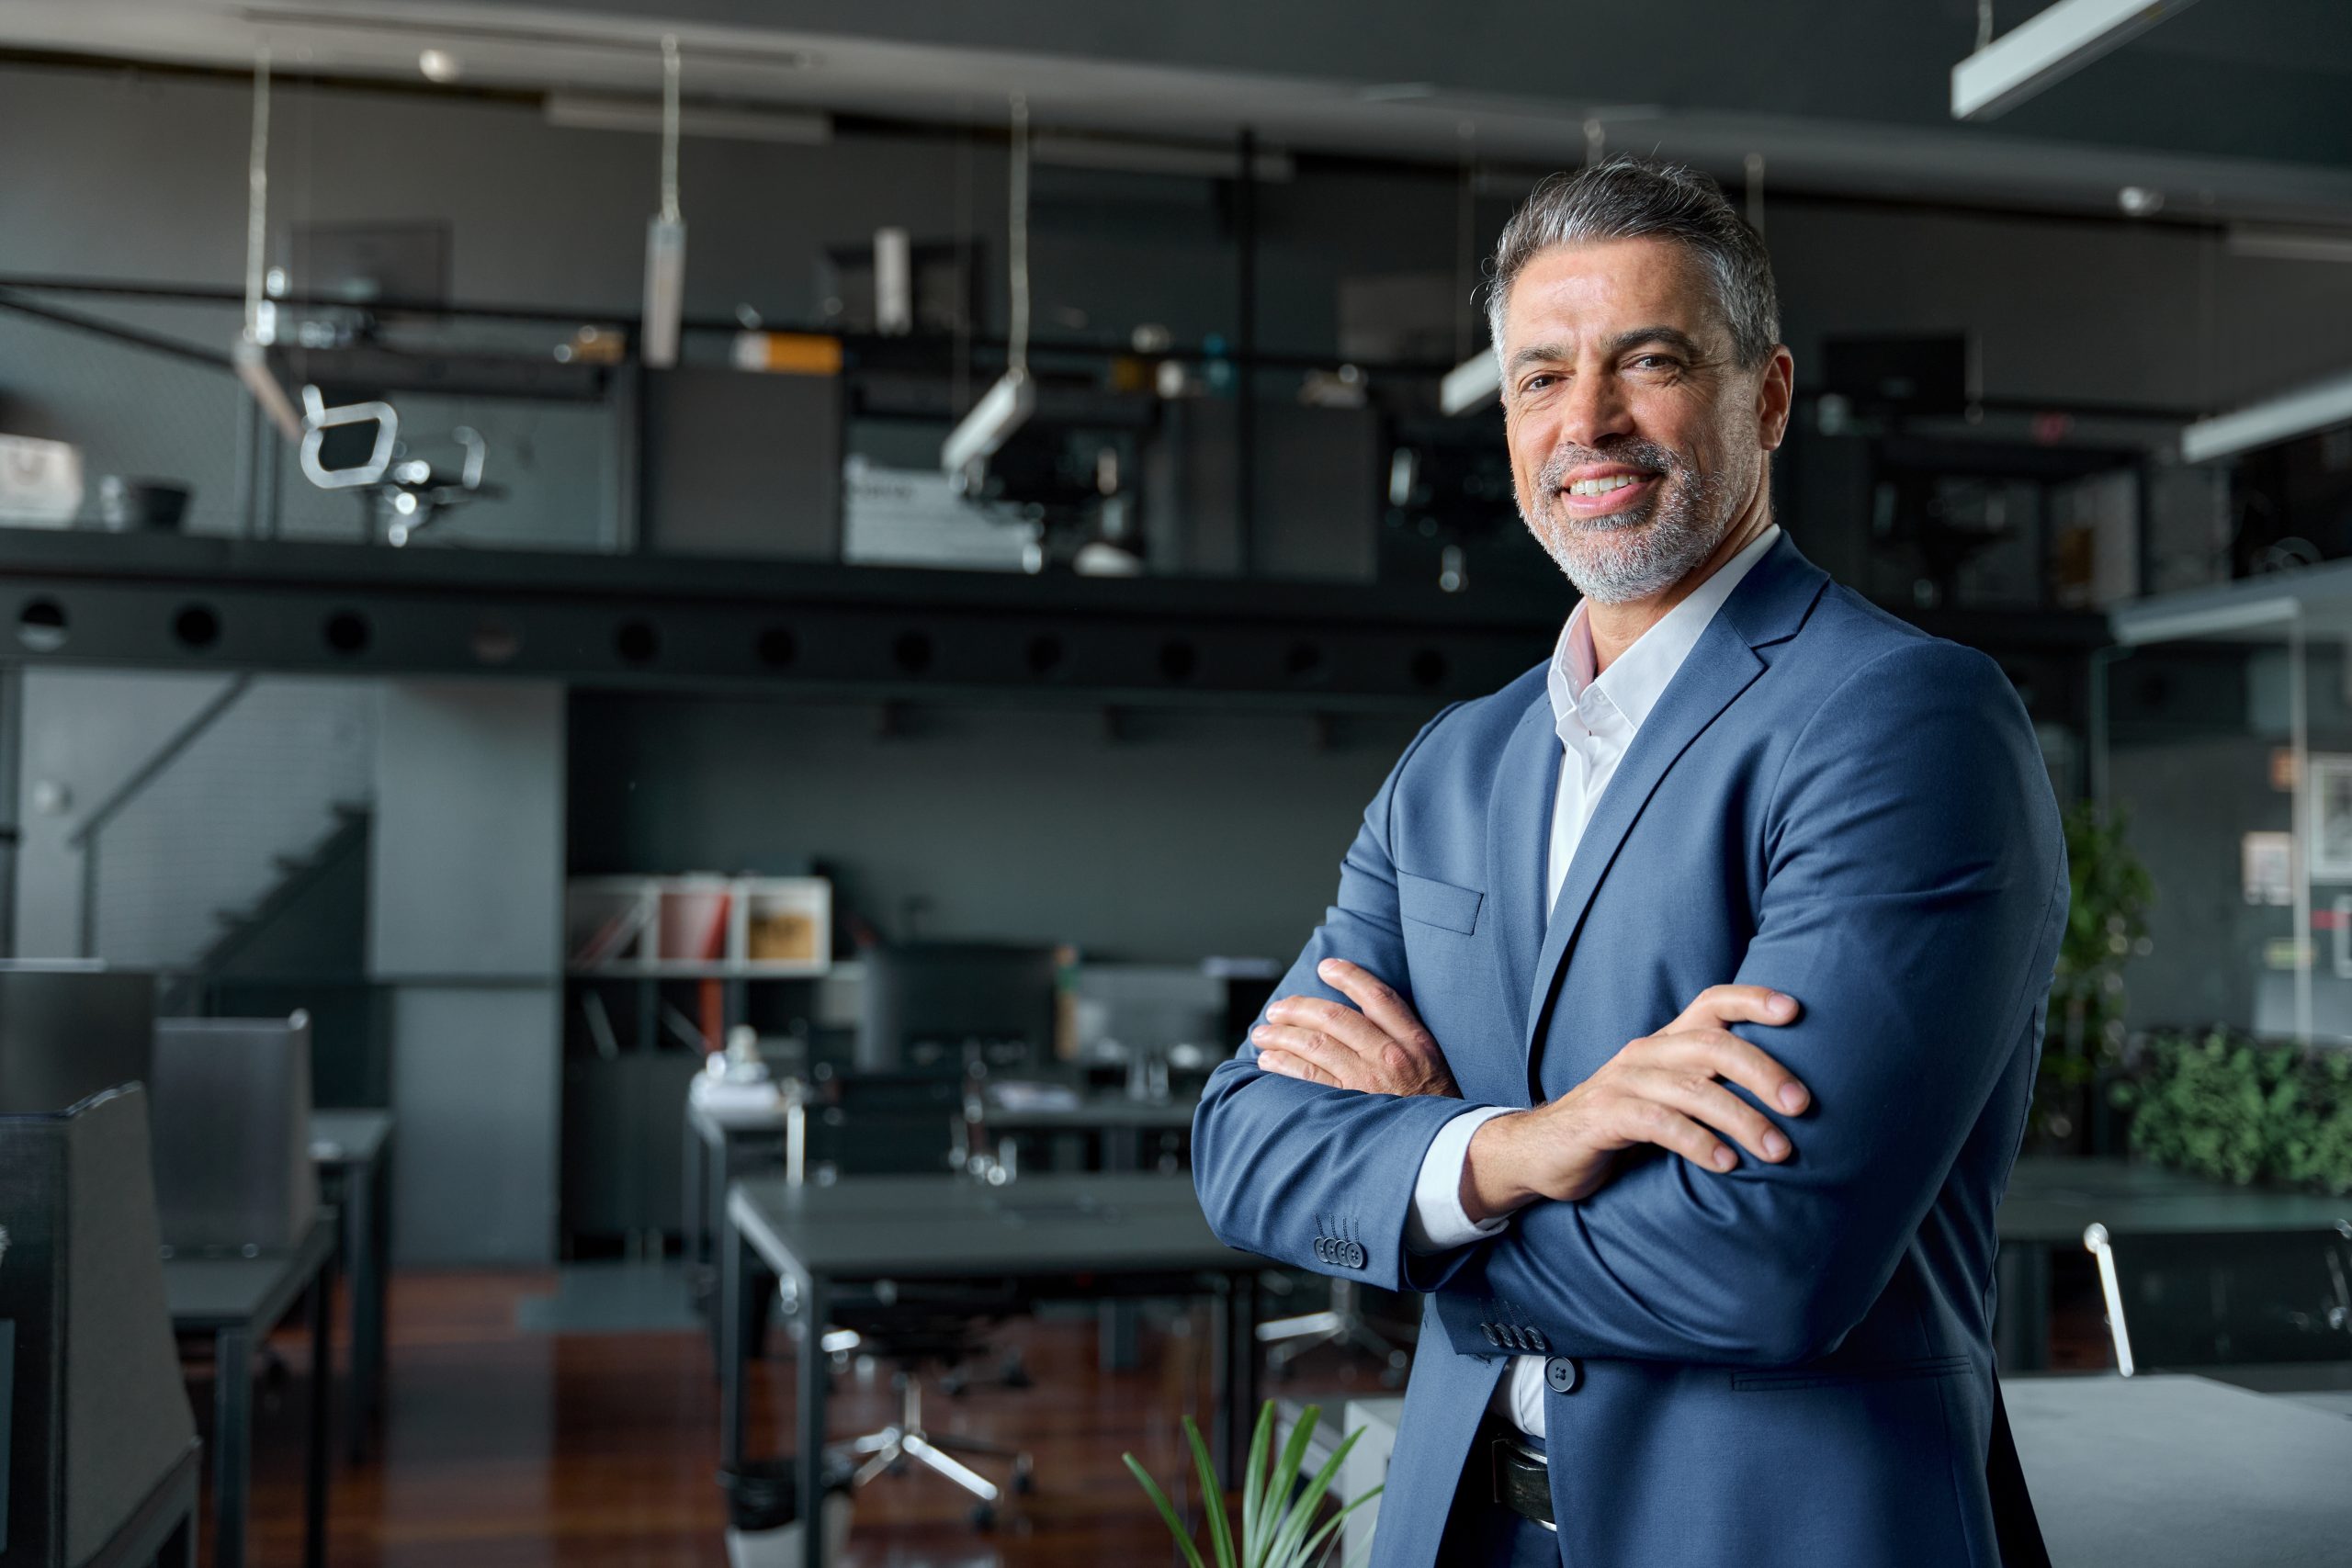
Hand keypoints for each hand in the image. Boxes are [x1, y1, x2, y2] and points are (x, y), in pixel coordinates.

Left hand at [1249, 958, 1458, 1097]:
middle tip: (1276, 1010)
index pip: (1378, 996)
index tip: (1326, 967)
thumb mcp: (1434, 1065)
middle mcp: (1390, 1057)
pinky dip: (1283, 1065)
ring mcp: (1368, 1082)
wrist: (1447, 1151)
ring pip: (1314, 1045)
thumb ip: (1404, 1039)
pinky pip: (1308, 1079)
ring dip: (1282, 1036)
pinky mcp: (1350, 1107)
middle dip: (1298, 1008)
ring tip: (1262, 1034)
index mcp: (1415, 1042)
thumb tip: (1363, 1016)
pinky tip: (1268, 1062)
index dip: (1349, 976)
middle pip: (1334, 1018)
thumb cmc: (1438, 1109)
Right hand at [1463, 984, 1809, 1219]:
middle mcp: (1645, 1053)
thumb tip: (1783, 1105)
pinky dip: (1697, 1142)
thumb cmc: (1618, 1128)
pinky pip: (1658, 1123)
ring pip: (1693, 1088)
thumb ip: (1708, 1089)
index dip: (1753, 999)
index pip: (1711, 1003)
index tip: (1795, 1011)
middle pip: (1713, 1044)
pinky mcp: (1604, 1116)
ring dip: (1742, 1119)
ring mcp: (1622, 1082)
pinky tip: (1726, 1164)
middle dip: (1764, 1071)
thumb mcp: (1665, 1099)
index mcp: (1664, 1043)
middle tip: (1801, 1106)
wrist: (1541, 1152)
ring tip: (1778, 1150)